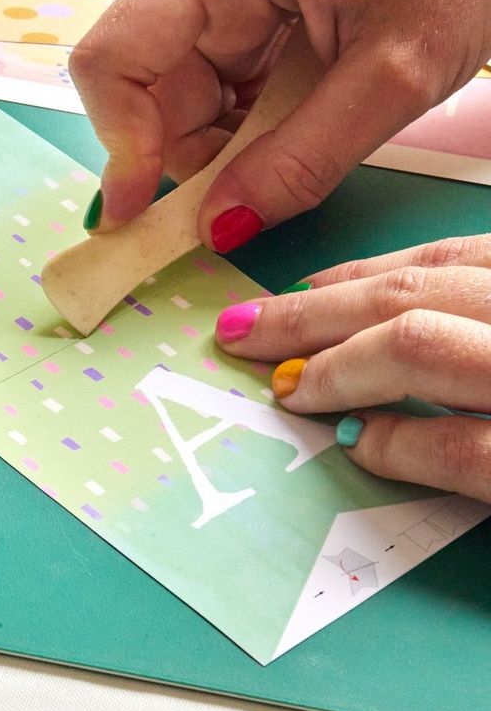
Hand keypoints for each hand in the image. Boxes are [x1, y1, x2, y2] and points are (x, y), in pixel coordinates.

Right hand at [70, 0, 490, 252]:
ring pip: (185, 100)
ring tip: (303, 146)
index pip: (112, 61)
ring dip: (226, 148)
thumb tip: (219, 226)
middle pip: (146, 90)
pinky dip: (252, 131)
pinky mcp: (261, 14)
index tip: (146, 216)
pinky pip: (227, 92)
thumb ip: (302, 159)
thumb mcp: (393, 73)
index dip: (120, 145)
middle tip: (249, 198)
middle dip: (187, 156)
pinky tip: (305, 127)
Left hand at [214, 234, 490, 499]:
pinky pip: (453, 447)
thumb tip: (375, 331)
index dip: (351, 278)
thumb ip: (471, 320)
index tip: (290, 290)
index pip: (437, 263)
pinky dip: (396, 444)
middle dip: (310, 315)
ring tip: (287, 390)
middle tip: (242, 332)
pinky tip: (353, 445)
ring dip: (336, 367)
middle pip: (407, 297)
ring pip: (415, 347)